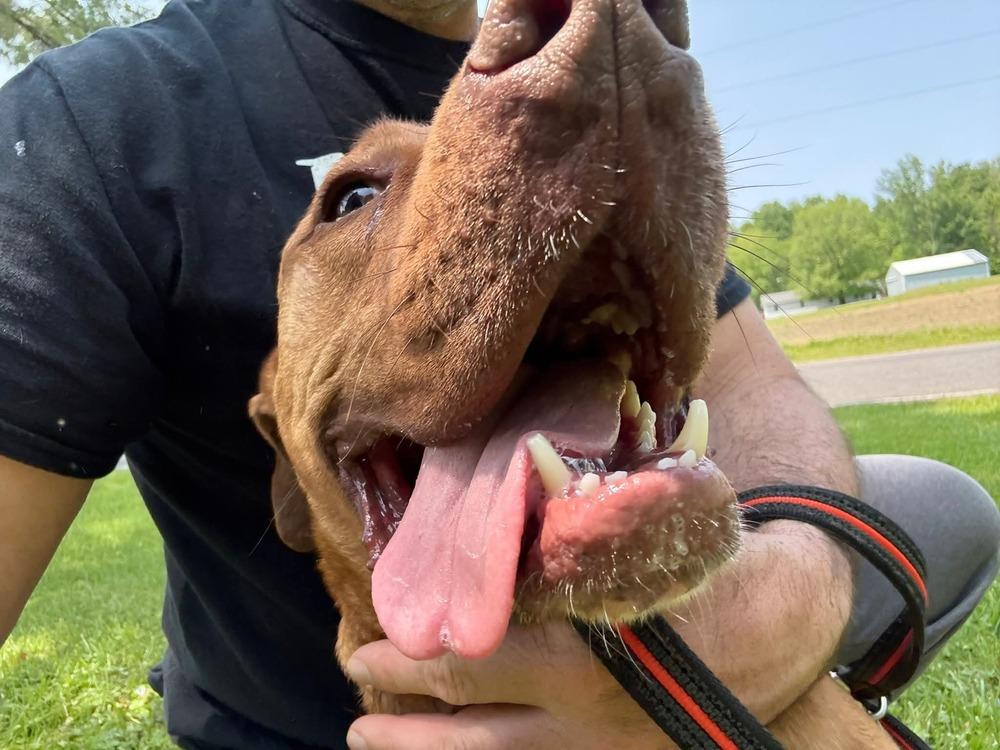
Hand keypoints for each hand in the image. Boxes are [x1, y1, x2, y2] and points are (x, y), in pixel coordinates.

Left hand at [344, 521, 852, 748]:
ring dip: (420, 747)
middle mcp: (576, 705)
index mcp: (578, 644)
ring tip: (366, 735)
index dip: (412, 654)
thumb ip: (582, 508)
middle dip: (401, 693)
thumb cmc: (705, 565)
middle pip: (466, 708)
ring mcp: (594, 745)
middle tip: (356, 671)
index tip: (370, 638)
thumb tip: (527, 458)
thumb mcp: (646, 529)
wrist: (780, 631)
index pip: (471, 656)